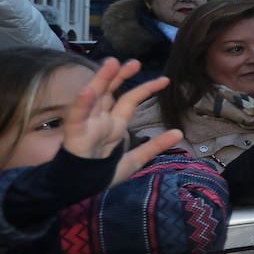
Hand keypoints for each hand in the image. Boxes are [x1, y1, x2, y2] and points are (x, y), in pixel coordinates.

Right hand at [64, 58, 187, 184]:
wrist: (80, 191)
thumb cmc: (102, 175)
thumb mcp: (134, 160)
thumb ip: (154, 147)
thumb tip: (179, 133)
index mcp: (113, 125)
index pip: (129, 100)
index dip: (145, 89)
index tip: (165, 80)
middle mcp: (99, 120)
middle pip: (109, 91)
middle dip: (120, 76)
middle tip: (135, 62)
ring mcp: (86, 125)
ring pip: (93, 96)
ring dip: (101, 79)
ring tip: (111, 63)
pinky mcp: (74, 135)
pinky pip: (76, 117)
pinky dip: (82, 104)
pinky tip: (88, 91)